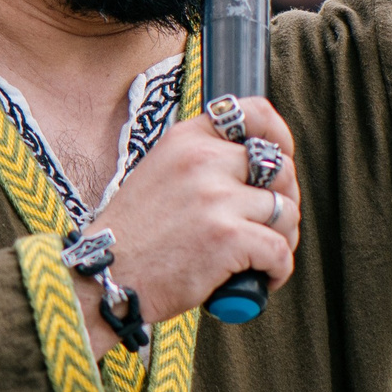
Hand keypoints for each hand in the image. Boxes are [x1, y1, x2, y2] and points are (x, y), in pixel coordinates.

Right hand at [84, 99, 301, 355]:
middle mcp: (204, 160)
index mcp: (187, 139)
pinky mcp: (227, 237)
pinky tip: (263, 279)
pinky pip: (280, 250)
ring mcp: (217, 198)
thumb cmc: (135, 237)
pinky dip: (279, 269)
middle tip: (271, 227)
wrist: (105, 278)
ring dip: (284, 239)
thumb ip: (203, 163)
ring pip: (286, 211)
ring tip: (264, 258)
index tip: (282, 158)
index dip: (279, 137)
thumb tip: (259, 171)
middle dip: (285, 200)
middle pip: (280, 168)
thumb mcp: (161, 174)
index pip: (254, 113)